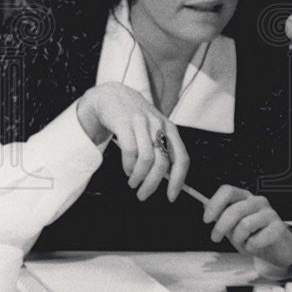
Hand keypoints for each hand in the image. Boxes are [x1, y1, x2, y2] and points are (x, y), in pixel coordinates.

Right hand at [75, 82, 189, 200]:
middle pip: (162, 162)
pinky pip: (130, 151)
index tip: (171, 196)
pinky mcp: (125, 122)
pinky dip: (128, 166)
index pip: (181, 158)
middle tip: (143, 195)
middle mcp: (158, 125)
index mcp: (170, 129)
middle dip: (152, 184)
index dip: (178, 180)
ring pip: (146, 159)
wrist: (110, 95)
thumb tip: (169, 179)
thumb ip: (161, 148)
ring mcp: (141, 122)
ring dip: (138, 176)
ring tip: (132, 182)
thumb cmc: (132, 117)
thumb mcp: (152, 128)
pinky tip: (126, 169)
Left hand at [204, 185, 291, 268]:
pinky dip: (250, 247)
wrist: (277, 249)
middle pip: (234, 209)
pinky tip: (254, 246)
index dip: (215, 204)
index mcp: (244, 197)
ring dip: (238, 239)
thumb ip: (221, 215)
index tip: (207, 219)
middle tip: (215, 238)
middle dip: (221, 227)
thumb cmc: (253, 234)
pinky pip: (257, 239)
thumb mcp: (232, 225)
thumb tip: (205, 207)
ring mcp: (270, 213)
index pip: (227, 191)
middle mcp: (257, 201)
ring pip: (245, 225)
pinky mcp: (279, 228)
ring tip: (242, 242)